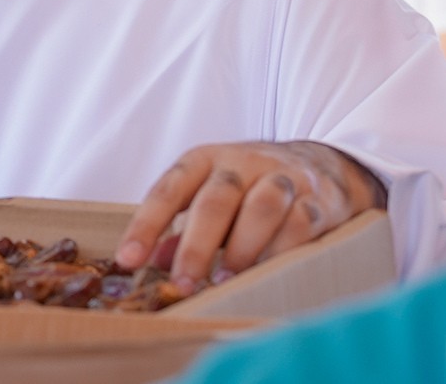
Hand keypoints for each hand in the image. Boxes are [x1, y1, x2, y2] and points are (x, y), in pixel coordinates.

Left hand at [116, 140, 386, 288]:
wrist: (318, 163)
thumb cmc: (247, 187)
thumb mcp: (206, 197)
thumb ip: (181, 229)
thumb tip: (153, 261)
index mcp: (202, 161)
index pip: (167, 191)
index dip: (145, 226)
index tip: (127, 261)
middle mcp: (240, 163)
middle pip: (215, 201)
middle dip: (196, 246)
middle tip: (183, 284)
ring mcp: (281, 177)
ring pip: (262, 207)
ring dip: (242, 247)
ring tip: (226, 279)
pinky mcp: (317, 198)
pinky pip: (301, 223)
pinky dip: (283, 250)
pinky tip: (268, 271)